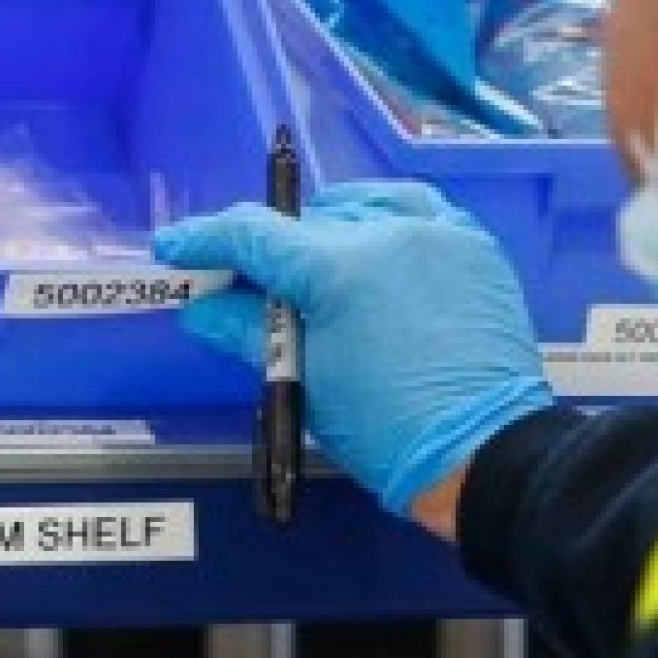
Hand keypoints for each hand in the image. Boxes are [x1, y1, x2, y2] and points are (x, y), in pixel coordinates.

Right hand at [154, 181, 553, 515]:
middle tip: (245, 282)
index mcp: (337, 267)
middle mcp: (388, 232)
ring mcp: (438, 234)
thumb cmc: (385, 429)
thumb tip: (203, 308)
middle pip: (306, 223)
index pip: (254, 235)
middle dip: (268, 249)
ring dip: (328, 225)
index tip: (175, 248)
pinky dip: (387, 219)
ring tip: (311, 259)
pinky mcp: (475, 249)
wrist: (482, 453)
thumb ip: (248, 333)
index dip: (206, 239)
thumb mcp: (305, 382)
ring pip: (365, 205)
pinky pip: (421, 209)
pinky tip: (374, 242)